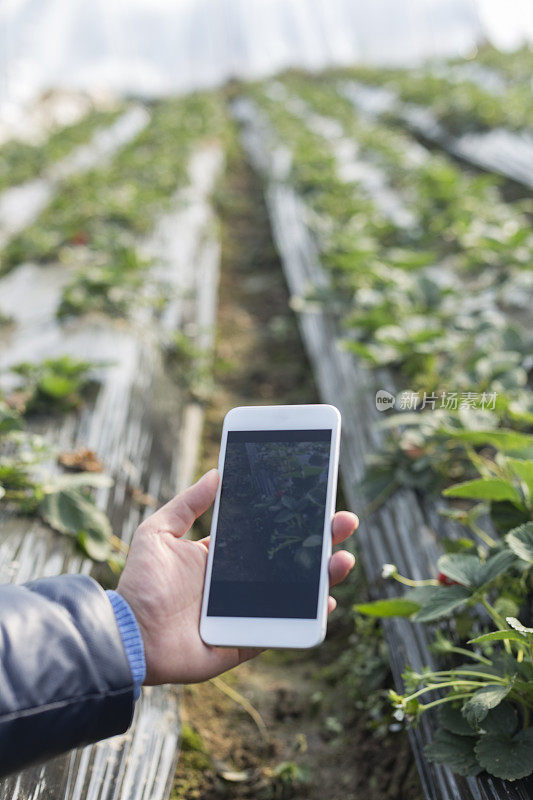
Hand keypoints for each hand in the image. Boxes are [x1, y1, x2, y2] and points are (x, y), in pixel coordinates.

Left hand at [117, 469, 357, 684]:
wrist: (126, 635)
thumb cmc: (139, 584)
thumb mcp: (158, 532)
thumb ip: (187, 504)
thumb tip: (216, 472)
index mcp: (221, 558)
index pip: (266, 534)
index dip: (292, 519)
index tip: (316, 500)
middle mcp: (239, 583)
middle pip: (289, 559)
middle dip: (320, 540)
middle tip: (344, 522)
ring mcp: (246, 612)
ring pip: (295, 592)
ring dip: (323, 576)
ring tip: (343, 558)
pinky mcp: (246, 640)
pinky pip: (283, 629)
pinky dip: (307, 619)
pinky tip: (326, 601)